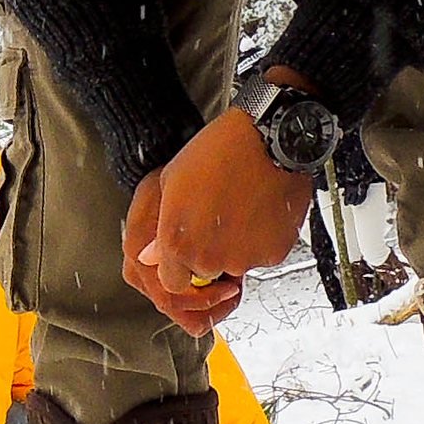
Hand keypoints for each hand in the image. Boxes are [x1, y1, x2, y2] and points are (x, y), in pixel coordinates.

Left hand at [122, 114, 318, 334]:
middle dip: (210, 254)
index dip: (180, 268)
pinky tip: (260, 211)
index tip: (187, 254)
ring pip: (236, 264)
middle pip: (207, 273)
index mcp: (177, 243)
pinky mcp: (272, 254)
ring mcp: (242, 259)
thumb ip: (160, 229)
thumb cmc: (220, 152)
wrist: (268, 141)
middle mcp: (209, 259)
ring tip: (241, 208)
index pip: (173, 283)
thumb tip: (151, 254)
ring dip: (237, 247)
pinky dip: (262, 241)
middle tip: (218, 220)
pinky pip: (263, 256)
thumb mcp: (172, 183)